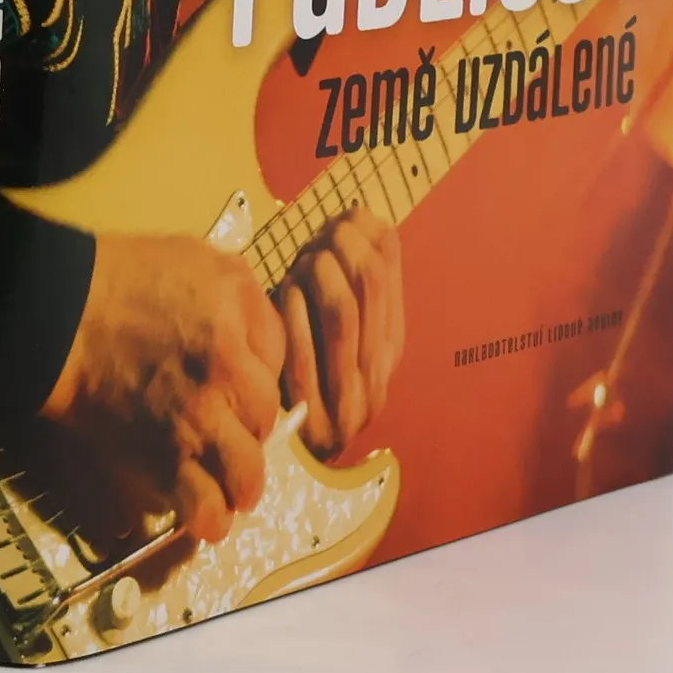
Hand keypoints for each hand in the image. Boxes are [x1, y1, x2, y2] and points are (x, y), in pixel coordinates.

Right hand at [42, 233, 285, 544]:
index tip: (243, 383)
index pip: (278, 365)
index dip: (261, 375)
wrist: (60, 317)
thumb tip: (260, 339)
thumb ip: (244, 294)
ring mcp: (196, 423)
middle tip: (236, 431)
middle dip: (254, 427)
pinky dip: (209, 516)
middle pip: (267, 420)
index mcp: (238, 324)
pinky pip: (202, 507)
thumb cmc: (125, 278)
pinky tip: (207, 511)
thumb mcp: (200, 258)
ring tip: (231, 486)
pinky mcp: (161, 460)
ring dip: (242, 483)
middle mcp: (227, 376)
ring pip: (246, 476)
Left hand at [277, 207, 405, 459]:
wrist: (292, 453)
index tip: (340, 221)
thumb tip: (367, 218)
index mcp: (388, 345)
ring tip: (304, 261)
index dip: (362, 238)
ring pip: (344, 313)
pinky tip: (285, 294)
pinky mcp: (317, 425)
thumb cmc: (301, 364)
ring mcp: (351, 402)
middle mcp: (378, 374)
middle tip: (321, 237)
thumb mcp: (333, 319)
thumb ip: (355, 275)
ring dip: (320, 276)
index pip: (386, 274)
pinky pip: (307, 356)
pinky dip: (295, 318)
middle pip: (368, 286)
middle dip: (342, 250)